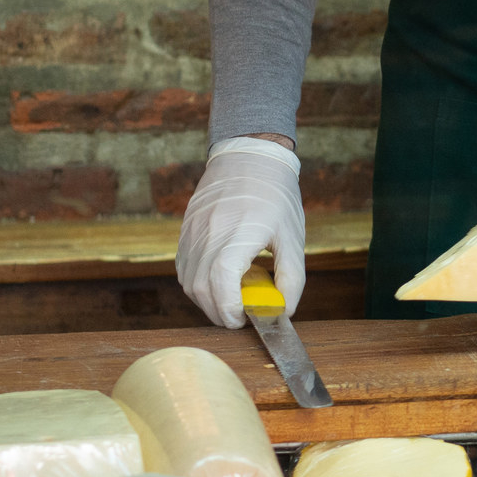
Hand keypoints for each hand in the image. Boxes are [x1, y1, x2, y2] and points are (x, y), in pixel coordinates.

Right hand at [177, 136, 305, 328]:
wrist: (249, 157)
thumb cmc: (276, 196)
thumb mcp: (293, 237)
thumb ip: (291, 277)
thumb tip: (284, 311)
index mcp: (237, 233)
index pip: (220, 283)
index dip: (230, 309)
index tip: (246, 319)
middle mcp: (207, 234)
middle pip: (201, 290)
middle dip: (220, 313)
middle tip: (243, 315)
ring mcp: (191, 233)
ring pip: (189, 283)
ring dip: (208, 301)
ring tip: (233, 299)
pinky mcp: (184, 232)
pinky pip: (184, 269)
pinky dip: (198, 285)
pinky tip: (218, 283)